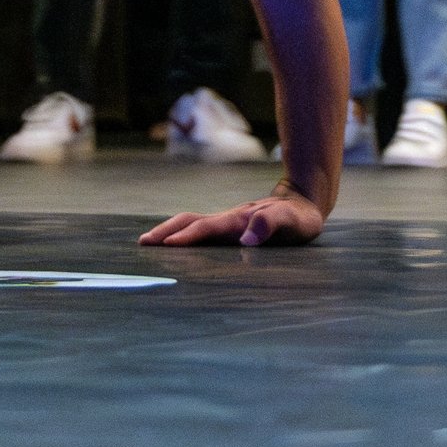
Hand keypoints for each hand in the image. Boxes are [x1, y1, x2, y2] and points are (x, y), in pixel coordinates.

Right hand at [140, 188, 324, 247]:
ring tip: (148, 242)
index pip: (207, 228)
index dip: (187, 237)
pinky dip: (181, 233)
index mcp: (238, 219)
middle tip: (142, 243)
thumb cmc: (300, 217)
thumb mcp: (294, 222)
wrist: (303, 200)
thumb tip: (247, 238)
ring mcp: (227, 221)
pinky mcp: (230, 226)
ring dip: (169, 231)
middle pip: (190, 221)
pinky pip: (200, 228)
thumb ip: (271, 224)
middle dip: (166, 231)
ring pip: (192, 222)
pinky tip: (174, 242)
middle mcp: (228, 219)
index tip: (165, 246)